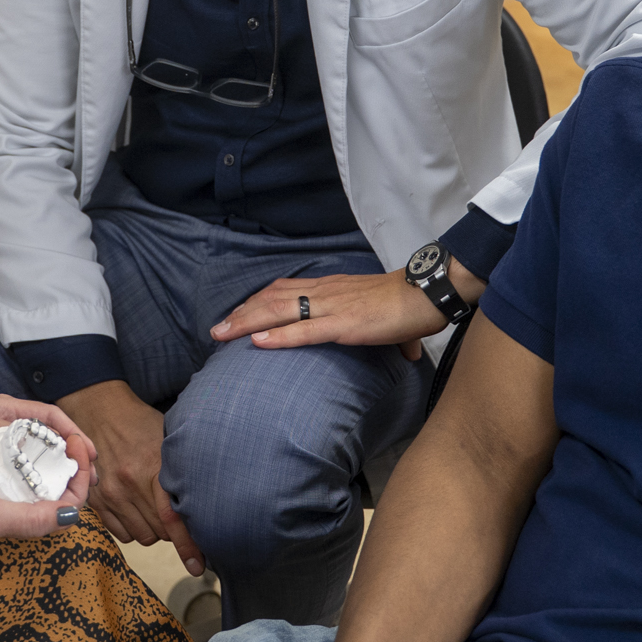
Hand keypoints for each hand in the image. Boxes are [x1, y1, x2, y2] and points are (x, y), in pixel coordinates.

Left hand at [0, 395, 95, 483]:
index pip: (47, 415)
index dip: (71, 431)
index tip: (86, 450)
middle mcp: (6, 427)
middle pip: (53, 438)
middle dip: (76, 455)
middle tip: (91, 477)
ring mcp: (2, 449)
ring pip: (43, 458)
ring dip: (64, 473)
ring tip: (81, 490)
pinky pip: (27, 474)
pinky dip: (44, 484)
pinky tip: (52, 499)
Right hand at [59, 379, 202, 575]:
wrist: (99, 409)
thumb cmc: (140, 423)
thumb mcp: (167, 439)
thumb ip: (182, 470)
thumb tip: (208, 503)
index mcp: (151, 467)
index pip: (172, 518)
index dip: (188, 545)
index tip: (198, 565)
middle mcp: (129, 484)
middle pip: (160, 532)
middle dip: (173, 530)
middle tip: (179, 516)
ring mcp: (110, 494)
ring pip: (142, 536)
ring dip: (154, 529)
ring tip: (156, 507)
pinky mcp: (96, 501)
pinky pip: (122, 534)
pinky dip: (134, 528)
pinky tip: (138, 510)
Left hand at [210, 267, 475, 360]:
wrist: (425, 295)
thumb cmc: (406, 306)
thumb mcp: (380, 312)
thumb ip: (386, 329)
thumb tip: (407, 353)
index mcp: (329, 287)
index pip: (283, 290)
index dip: (255, 302)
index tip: (235, 315)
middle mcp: (323, 292)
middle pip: (271, 299)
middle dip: (241, 314)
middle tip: (216, 329)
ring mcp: (331, 308)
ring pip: (280, 311)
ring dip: (247, 323)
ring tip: (223, 335)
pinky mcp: (343, 325)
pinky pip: (305, 331)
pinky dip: (279, 336)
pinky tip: (259, 342)